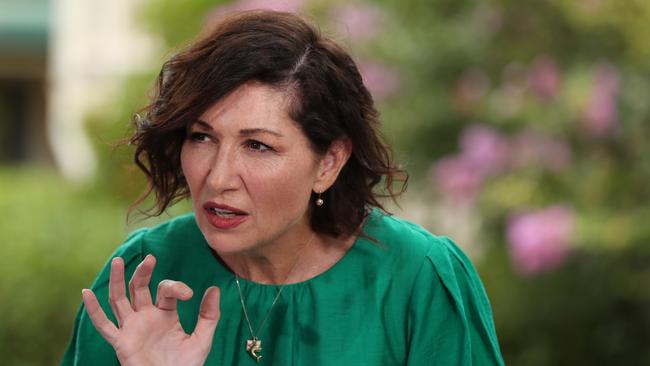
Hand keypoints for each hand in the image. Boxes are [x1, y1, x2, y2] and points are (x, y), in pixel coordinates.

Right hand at [82, 255, 219, 365]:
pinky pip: (104, 325)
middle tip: (150, 259)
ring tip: (118, 261)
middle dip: (143, 272)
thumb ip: (209, 314)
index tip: (189, 294)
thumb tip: (215, 288)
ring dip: (118, 281)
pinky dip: (94, 311)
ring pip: (119, 299)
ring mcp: (132, 328)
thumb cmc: (186, 365)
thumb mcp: (202, 338)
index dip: (176, 287)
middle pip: (139, 288)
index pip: (166, 290)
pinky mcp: (122, 342)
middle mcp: (146, 317)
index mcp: (165, 314)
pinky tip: (86, 293)